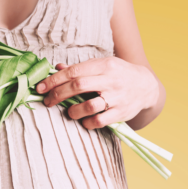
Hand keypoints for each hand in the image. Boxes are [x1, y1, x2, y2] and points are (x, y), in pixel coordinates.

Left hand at [36, 57, 159, 129]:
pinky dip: (88, 123)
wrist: (146, 86)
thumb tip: (57, 69)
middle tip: (48, 101)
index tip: (41, 87)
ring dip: (73, 111)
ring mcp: (116, 98)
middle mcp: (110, 80)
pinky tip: (84, 121)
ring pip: (89, 105)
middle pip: (78, 86)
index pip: (74, 72)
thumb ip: (80, 69)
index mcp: (104, 65)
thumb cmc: (119, 74)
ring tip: (70, 112)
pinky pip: (100, 121)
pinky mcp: (121, 113)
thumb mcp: (102, 65)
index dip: (54, 80)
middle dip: (58, 94)